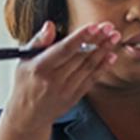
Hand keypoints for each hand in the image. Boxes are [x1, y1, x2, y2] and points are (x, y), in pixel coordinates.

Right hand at [4, 21, 121, 131]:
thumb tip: (50, 25)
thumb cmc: (26, 83)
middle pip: (80, 56)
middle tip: (109, 27)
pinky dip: (103, 67)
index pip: (64, 50)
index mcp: (41, 67)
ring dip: (104, 51)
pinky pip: (92, 79)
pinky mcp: (75, 97)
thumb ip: (38, 41)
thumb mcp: (24, 60)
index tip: (94, 26)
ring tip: (115, 37)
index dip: (81, 37)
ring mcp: (66, 90)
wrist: (28, 115)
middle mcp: (54, 80)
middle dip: (97, 40)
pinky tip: (112, 55)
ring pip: (89, 67)